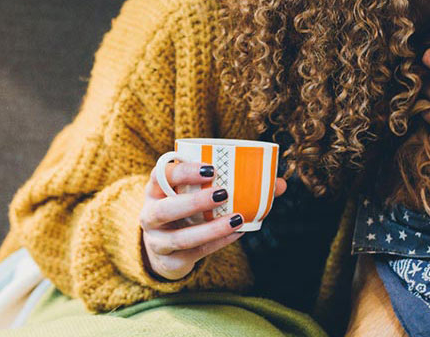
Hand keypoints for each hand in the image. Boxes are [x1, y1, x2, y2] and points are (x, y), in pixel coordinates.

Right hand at [138, 161, 287, 280]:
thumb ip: (231, 182)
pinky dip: (218, 243)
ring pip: (180, 237)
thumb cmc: (187, 210)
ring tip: (237, 219)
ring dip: (210, 229)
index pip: (160, 176)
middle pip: (165, 209)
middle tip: (223, 193)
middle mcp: (150, 215)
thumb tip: (279, 184)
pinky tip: (237, 233)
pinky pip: (195, 253)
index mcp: (154, 190)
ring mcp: (157, 241)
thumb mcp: (196, 193)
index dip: (182, 171)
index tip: (210, 168)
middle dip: (194, 202)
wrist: (163, 247)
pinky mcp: (170, 261)